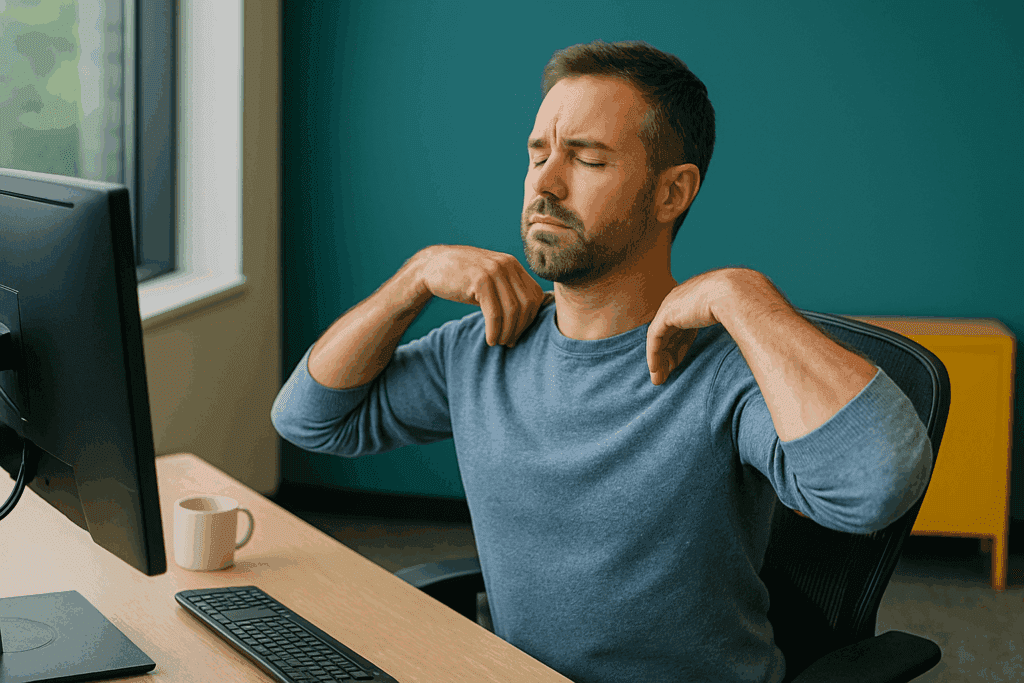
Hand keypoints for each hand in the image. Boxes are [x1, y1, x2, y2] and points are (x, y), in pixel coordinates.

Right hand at [417, 245, 548, 346]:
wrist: (431, 267)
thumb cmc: (462, 279)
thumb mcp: (490, 281)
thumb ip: (508, 292)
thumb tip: (526, 320)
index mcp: (513, 265)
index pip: (535, 295)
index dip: (530, 319)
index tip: (518, 333)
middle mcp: (507, 264)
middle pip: (527, 304)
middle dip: (520, 328)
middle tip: (509, 342)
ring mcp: (494, 270)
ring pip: (512, 310)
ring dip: (507, 332)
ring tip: (498, 342)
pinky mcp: (480, 280)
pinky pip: (494, 312)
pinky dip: (494, 330)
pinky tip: (490, 339)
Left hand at [647, 268, 774, 383]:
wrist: (737, 293)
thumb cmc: (747, 303)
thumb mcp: (741, 315)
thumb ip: (739, 325)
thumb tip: (752, 338)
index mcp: (698, 298)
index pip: (684, 323)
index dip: (681, 344)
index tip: (681, 361)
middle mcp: (683, 299)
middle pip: (671, 331)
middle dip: (668, 352)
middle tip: (667, 372)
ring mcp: (673, 304)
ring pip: (660, 336)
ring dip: (658, 358)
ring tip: (658, 378)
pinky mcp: (667, 313)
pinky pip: (655, 338)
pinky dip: (654, 354)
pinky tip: (655, 369)